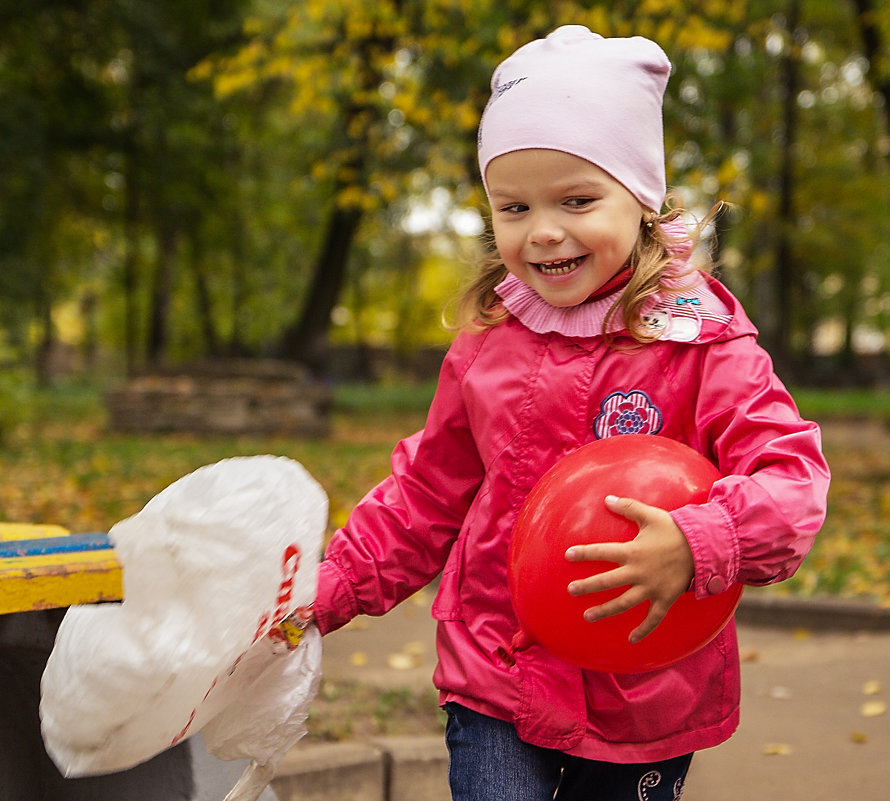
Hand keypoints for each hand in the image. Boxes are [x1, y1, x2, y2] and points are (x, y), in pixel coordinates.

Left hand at [565, 495, 693, 642]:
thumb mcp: (650, 515)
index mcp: (632, 552)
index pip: (602, 552)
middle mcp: (639, 572)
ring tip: (588, 616)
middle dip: (587, 586)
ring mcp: (651, 588)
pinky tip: (631, 640)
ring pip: (623, 603)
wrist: (703, 547)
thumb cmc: (674, 530)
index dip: (584, 553)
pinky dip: (643, 630)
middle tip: (571, 590)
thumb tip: (607, 499)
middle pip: (607, 582)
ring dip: (605, 610)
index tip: (567, 555)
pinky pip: (653, 619)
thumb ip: (628, 507)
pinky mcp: (664, 599)